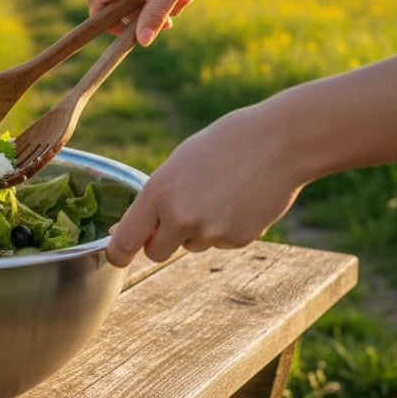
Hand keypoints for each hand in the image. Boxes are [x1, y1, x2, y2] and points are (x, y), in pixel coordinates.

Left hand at [106, 103, 304, 267]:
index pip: (125, 242)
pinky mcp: (237, 240)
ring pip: (191, 246)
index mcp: (158, 192)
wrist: (279, 142)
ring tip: (220, 193)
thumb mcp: (177, 165)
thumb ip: (153, 201)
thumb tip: (123, 233)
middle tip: (179, 215)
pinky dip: (225, 229)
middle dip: (161, 241)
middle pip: (156, 253)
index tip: (117, 255)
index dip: (117, 253)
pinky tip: (240, 200)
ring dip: (198, 230)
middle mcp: (180, 217)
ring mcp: (210, 231)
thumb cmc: (223, 146)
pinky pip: (220, 243)